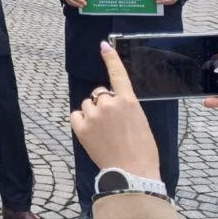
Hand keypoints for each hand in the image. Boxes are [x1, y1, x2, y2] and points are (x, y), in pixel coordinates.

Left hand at [70, 41, 160, 181]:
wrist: (132, 172)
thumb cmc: (141, 150)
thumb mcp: (140, 121)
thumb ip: (125, 107)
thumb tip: (112, 102)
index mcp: (128, 101)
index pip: (118, 74)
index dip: (110, 59)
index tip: (103, 45)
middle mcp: (109, 104)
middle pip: (100, 94)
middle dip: (104, 104)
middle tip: (113, 124)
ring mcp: (93, 115)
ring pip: (87, 104)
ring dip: (92, 113)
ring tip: (104, 131)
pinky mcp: (81, 127)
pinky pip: (76, 115)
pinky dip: (81, 121)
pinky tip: (91, 132)